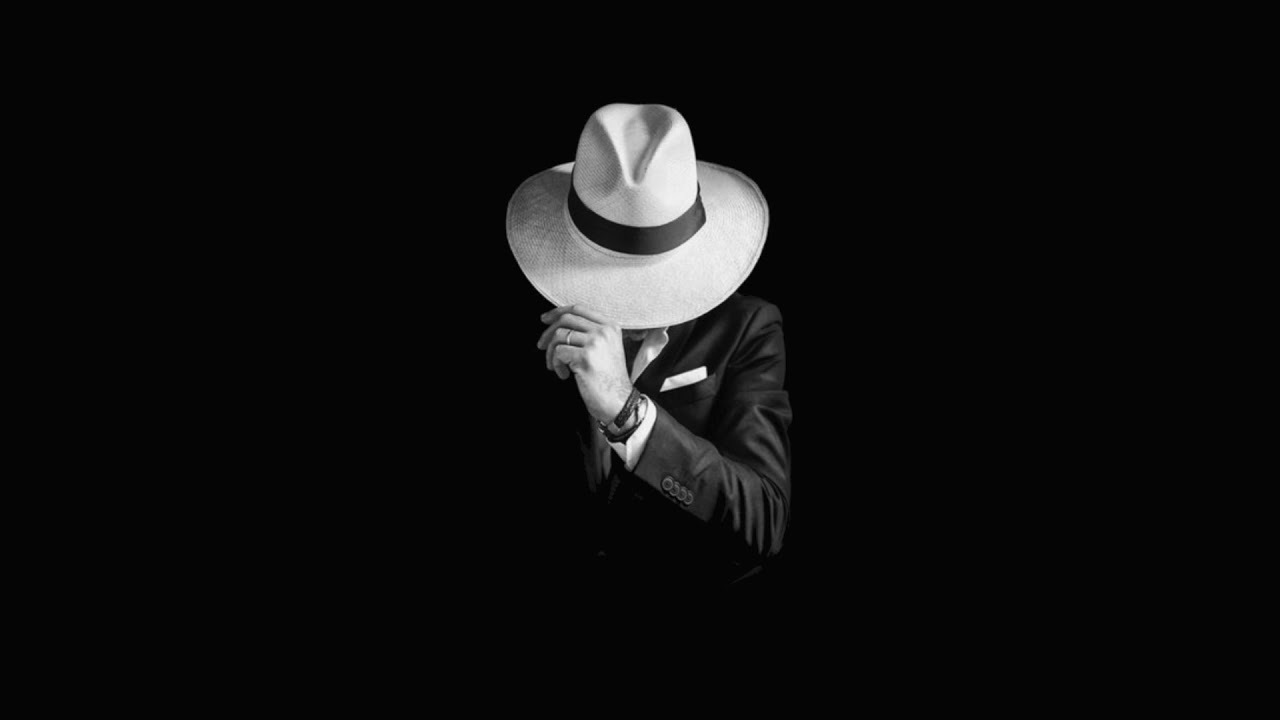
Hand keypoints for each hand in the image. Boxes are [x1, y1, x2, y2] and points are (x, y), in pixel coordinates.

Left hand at [535, 304, 631, 423]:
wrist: (619, 401)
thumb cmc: (609, 379)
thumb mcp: (607, 349)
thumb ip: (590, 334)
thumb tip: (559, 325)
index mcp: (610, 326)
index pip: (579, 309)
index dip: (558, 312)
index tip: (545, 319)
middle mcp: (604, 331)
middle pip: (566, 319)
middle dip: (548, 333)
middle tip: (541, 346)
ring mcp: (595, 343)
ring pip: (559, 336)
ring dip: (551, 353)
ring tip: (557, 367)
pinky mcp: (585, 357)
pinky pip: (558, 353)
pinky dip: (556, 364)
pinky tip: (564, 375)